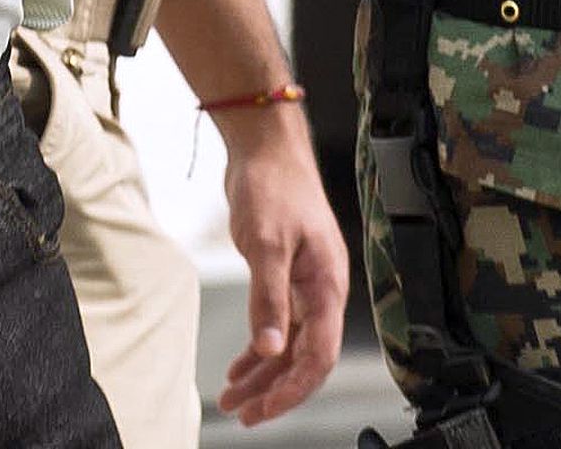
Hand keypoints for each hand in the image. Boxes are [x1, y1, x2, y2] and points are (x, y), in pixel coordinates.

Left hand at [212, 106, 348, 424]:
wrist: (265, 147)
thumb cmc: (274, 186)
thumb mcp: (267, 244)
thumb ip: (269, 299)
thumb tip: (269, 348)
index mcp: (328, 286)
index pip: (318, 355)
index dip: (293, 388)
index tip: (265, 409)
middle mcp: (321, 291)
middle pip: (304, 358)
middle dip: (275, 389)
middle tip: (243, 413)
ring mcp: (305, 284)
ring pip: (289, 344)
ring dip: (263, 373)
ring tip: (233, 397)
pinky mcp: (286, 276)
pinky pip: (278, 324)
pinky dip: (259, 347)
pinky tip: (240, 365)